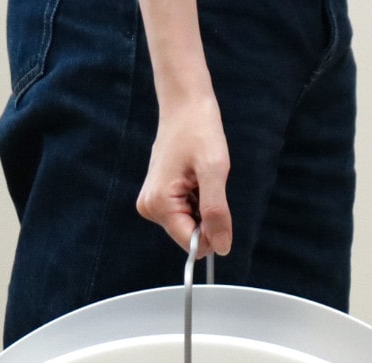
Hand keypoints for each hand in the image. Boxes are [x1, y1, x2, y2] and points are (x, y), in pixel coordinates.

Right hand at [136, 94, 231, 257]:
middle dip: (205, 216)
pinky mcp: (156, 198)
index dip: (212, 231)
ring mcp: (150, 203)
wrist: (185, 105)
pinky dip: (195, 201)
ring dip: (201, 207)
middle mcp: (149, 208)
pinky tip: (193, 179)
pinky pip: (183, 214)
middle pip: (188, 235)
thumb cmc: (199, 130)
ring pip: (188, 226)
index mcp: (159, 205)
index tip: (217, 202)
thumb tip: (222, 248)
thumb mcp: (214, 171)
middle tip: (206, 183)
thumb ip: (216, 212)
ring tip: (198, 177)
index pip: (191, 243)